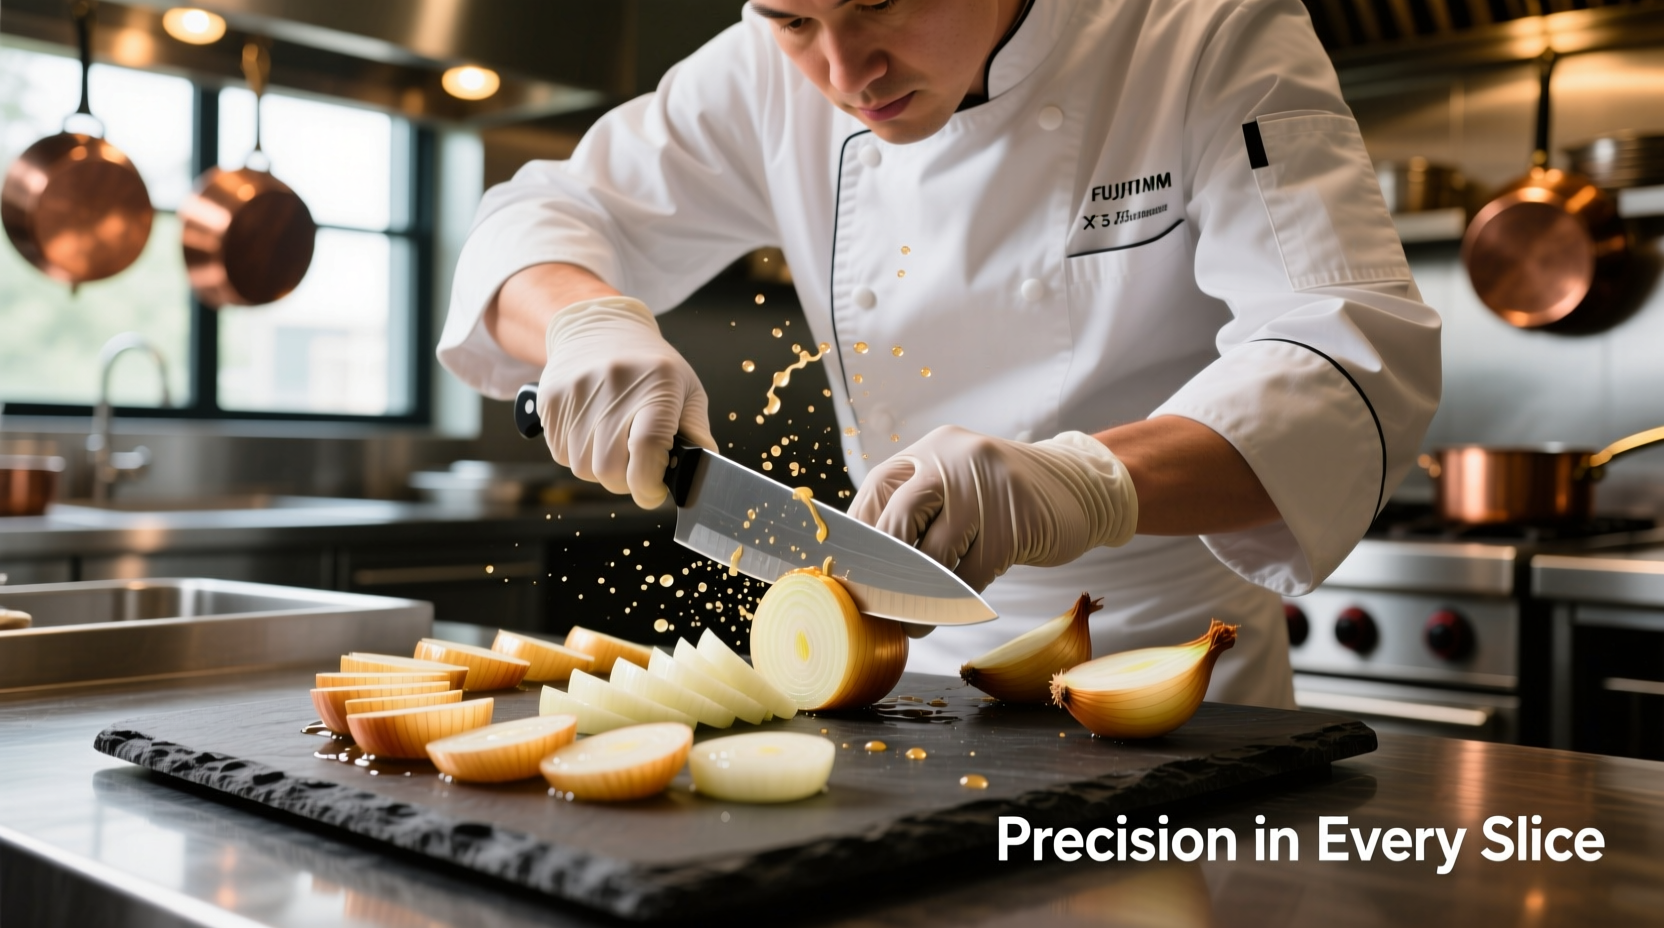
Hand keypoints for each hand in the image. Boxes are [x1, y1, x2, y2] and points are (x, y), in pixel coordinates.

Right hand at [538, 297, 716, 508]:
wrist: (599, 327)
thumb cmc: (651, 367)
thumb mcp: (687, 390)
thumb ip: (696, 432)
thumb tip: (701, 470)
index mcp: (656, 384)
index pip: (646, 446)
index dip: (648, 483)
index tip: (653, 492)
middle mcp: (613, 385)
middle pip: (610, 468)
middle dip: (626, 482)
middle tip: (636, 468)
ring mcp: (576, 392)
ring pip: (583, 468)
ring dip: (601, 470)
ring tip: (615, 444)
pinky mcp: (551, 400)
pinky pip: (561, 455)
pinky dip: (579, 456)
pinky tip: (592, 433)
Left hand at [850, 427, 1138, 591]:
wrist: (1075, 485)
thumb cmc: (999, 497)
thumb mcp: (954, 484)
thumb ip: (914, 511)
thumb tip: (864, 569)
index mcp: (929, 451)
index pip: (876, 495)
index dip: (859, 543)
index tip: (852, 579)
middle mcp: (952, 461)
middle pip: (898, 523)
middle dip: (883, 573)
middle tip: (876, 607)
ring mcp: (985, 492)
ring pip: (933, 556)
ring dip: (917, 600)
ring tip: (912, 621)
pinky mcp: (1013, 526)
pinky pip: (970, 575)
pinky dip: (954, 601)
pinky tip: (948, 610)